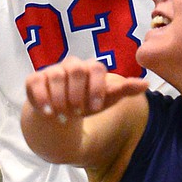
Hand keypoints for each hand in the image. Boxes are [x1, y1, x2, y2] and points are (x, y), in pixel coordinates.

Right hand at [25, 57, 148, 122]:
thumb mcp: (105, 100)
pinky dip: (42, 98)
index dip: (96, 88)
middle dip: (77, 93)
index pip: (96, 68)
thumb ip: (124, 90)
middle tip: (78, 111)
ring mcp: (51, 71)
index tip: (96, 108)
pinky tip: (48, 112)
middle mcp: (70, 66)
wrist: (60, 114)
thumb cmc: (85, 104)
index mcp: (89, 68)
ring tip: (62, 115)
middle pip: (76, 70)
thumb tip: (146, 83)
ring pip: (56, 76)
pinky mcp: (34, 79)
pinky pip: (36, 82)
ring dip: (60, 98)